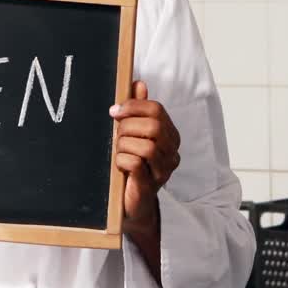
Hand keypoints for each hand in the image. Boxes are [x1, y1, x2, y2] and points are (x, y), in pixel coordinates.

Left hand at [110, 81, 180, 241]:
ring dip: (124, 145)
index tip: (115, 111)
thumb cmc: (132, 166)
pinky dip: (121, 160)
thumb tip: (138, 83)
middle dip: (128, 126)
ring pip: (147, 146)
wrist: (131, 203)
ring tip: (118, 150)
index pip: (157, 110)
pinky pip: (136, 164)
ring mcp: (163, 171)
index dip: (134, 106)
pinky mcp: (149, 186)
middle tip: (115, 133)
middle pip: (154, 126)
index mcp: (170, 135)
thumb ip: (138, 110)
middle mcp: (172, 152)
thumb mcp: (133, 134)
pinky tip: (118, 164)